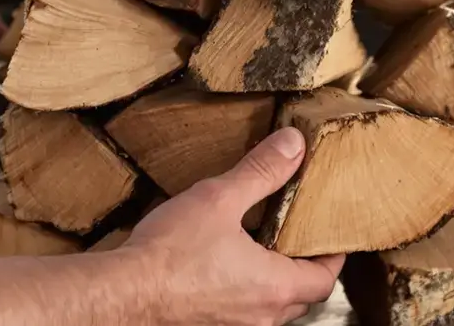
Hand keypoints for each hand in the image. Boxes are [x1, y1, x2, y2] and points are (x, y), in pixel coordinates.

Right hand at [123, 127, 342, 324]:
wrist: (122, 294)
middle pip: (300, 297)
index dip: (331, 255)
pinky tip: (218, 270)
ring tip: (256, 250)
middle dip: (301, 268)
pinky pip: (238, 314)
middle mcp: (261, 317)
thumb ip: (261, 172)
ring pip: (269, 310)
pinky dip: (240, 294)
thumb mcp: (220, 199)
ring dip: (269, 283)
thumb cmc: (169, 254)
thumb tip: (293, 145)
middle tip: (294, 238)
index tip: (327, 234)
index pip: (324, 278)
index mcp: (274, 287)